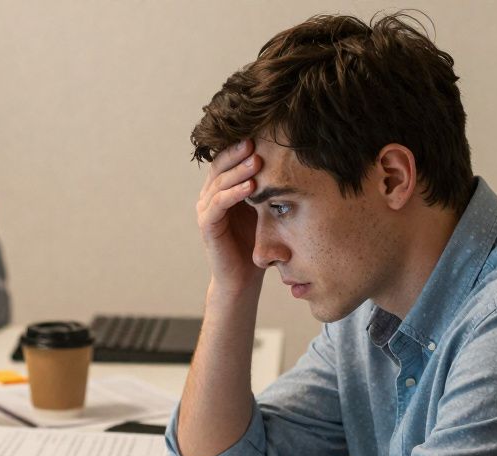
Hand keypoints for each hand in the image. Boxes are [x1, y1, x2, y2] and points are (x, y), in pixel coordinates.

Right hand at [196, 139, 264, 294]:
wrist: (243, 278)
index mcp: (221, 189)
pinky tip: (251, 186)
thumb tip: (290, 159)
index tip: (260, 135)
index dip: (240, 147)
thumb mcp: (264, 208)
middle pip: (220, 166)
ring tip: (257, 161)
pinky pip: (219, 204)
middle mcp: (209, 196)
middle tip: (256, 142)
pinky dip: (234, 193)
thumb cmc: (256, 242)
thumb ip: (266, 186)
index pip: (227, 160)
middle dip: (238, 153)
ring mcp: (206, 210)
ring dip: (239, 170)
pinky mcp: (207, 226)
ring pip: (219, 183)